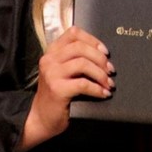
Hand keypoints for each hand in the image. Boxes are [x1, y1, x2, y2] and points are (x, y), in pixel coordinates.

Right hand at [20, 26, 112, 150]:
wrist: (41, 118)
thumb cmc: (57, 94)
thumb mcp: (63, 71)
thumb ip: (76, 59)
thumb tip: (104, 56)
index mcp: (52, 51)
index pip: (74, 33)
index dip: (93, 40)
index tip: (105, 52)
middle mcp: (49, 59)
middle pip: (80, 47)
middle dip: (100, 58)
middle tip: (110, 70)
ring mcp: (52, 74)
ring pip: (83, 64)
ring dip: (100, 74)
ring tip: (108, 83)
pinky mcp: (57, 89)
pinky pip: (83, 84)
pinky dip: (97, 88)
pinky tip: (103, 93)